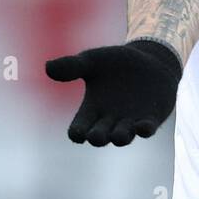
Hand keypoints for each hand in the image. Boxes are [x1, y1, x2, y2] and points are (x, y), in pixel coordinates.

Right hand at [45, 39, 181, 145]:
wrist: (150, 60)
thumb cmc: (117, 63)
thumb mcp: (93, 60)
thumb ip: (72, 66)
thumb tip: (47, 68)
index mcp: (91, 110)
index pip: (79, 129)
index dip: (77, 133)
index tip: (77, 132)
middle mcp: (109, 120)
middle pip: (99, 137)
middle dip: (97, 137)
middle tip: (96, 135)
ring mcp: (130, 121)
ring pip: (122, 137)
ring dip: (120, 137)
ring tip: (118, 135)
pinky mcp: (150, 119)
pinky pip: (146, 130)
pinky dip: (144, 130)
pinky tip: (143, 127)